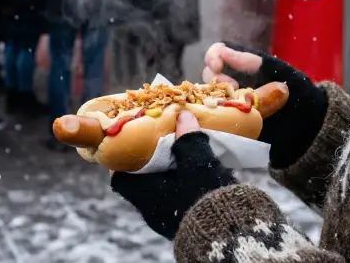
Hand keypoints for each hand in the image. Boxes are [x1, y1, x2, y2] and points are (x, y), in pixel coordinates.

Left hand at [110, 111, 237, 239]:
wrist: (230, 234)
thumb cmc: (206, 195)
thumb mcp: (198, 161)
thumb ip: (188, 138)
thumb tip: (182, 115)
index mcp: (145, 195)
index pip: (119, 179)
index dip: (120, 161)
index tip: (127, 144)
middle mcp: (151, 211)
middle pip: (140, 183)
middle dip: (148, 163)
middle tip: (157, 144)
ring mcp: (168, 220)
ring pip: (159, 192)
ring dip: (166, 174)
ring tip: (179, 155)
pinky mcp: (185, 224)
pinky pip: (175, 200)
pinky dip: (180, 185)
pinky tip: (196, 173)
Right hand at [202, 42, 327, 168]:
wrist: (313, 130)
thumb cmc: (300, 96)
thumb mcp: (279, 73)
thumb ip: (252, 61)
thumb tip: (224, 52)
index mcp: (246, 67)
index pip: (220, 54)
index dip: (214, 56)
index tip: (216, 64)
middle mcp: (235, 84)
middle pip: (211, 75)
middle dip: (216, 78)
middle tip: (233, 88)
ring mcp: (232, 106)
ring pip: (210, 96)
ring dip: (216, 97)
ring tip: (234, 105)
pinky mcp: (232, 126)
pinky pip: (214, 118)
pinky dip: (214, 116)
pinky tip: (226, 117)